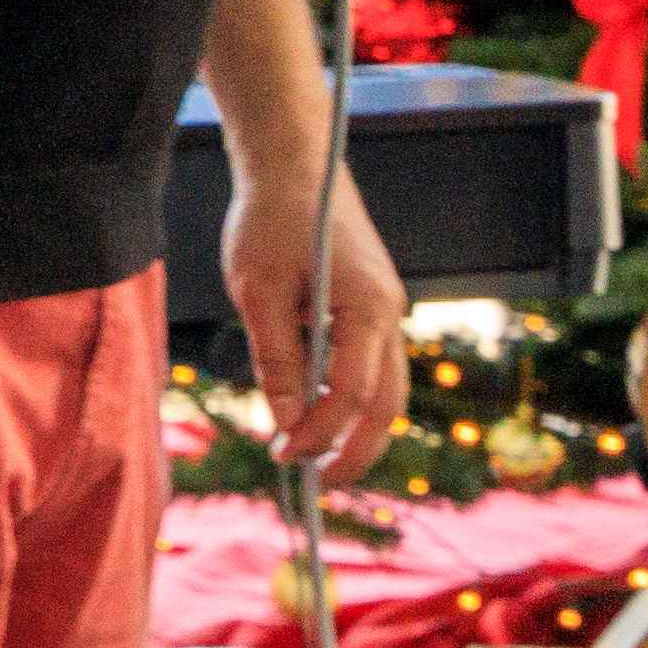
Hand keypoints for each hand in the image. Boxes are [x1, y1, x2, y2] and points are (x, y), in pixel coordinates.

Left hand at [220, 150, 410, 478]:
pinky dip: (352, 400)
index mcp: (367, 307)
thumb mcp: (258, 292)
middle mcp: (390, 313)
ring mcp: (387, 311)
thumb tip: (286, 425)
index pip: (351, 393)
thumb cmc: (273, 219)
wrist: (297, 164)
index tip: (282, 455)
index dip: (318, 432)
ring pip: (387, 390)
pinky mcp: (373, 308)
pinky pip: (373, 368)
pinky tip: (317, 415)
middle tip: (317, 483)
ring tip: (316, 458)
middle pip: (387, 403)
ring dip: (356, 429)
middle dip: (356, 449)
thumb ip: (276, 361)